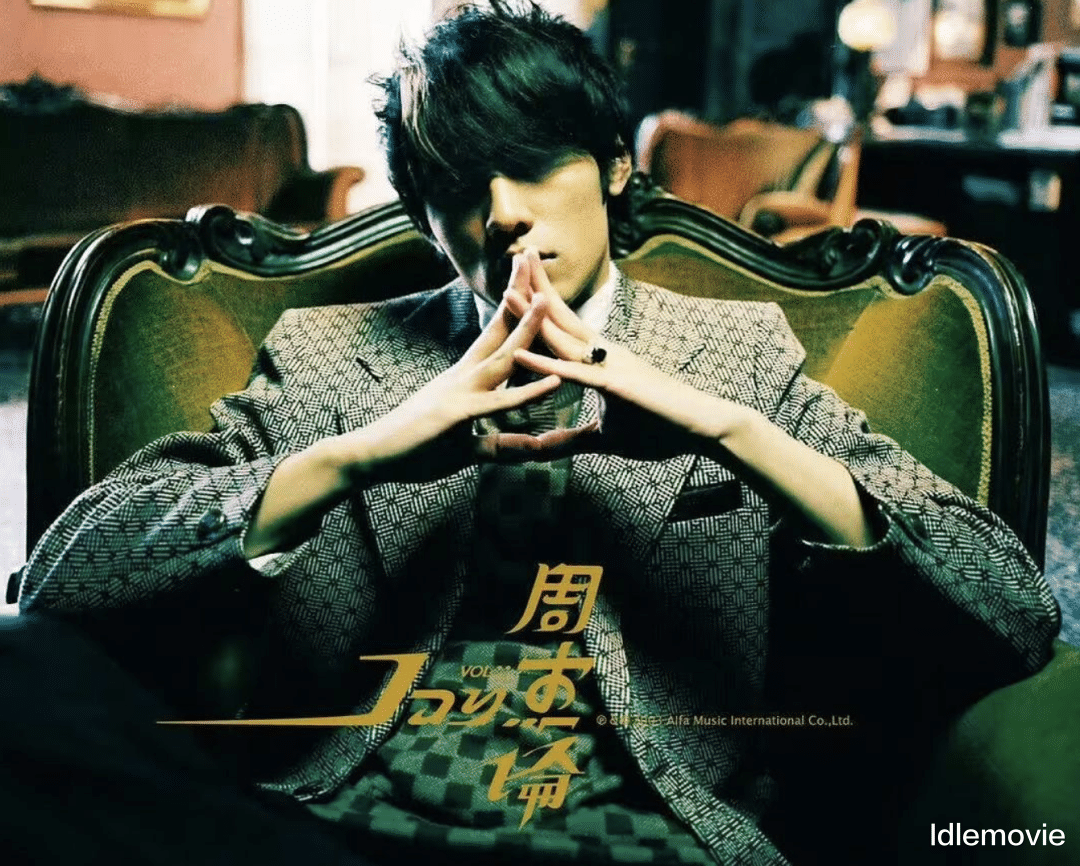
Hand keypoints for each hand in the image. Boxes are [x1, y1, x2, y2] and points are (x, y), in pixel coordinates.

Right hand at [336, 254, 596, 482]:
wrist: (371, 456)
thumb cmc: (415, 448)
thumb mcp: (467, 445)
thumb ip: (500, 442)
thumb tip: (524, 444)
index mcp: (465, 378)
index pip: (493, 333)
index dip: (511, 305)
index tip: (527, 277)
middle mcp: (463, 377)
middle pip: (498, 330)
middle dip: (517, 295)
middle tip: (533, 257)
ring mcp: (460, 393)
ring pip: (502, 358)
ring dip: (525, 329)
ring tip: (547, 300)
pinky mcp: (458, 415)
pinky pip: (499, 403)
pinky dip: (528, 393)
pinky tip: (554, 381)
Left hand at [504, 250, 753, 459]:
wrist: (703, 427)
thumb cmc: (660, 428)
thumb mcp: (604, 439)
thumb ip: (570, 440)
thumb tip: (541, 445)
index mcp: (600, 359)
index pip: (565, 325)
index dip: (541, 303)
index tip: (517, 281)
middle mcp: (604, 353)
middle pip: (561, 316)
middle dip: (535, 289)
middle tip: (513, 257)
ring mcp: (609, 365)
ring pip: (563, 336)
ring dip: (532, 315)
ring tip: (505, 291)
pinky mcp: (615, 385)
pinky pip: (574, 373)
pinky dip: (545, 363)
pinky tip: (520, 354)